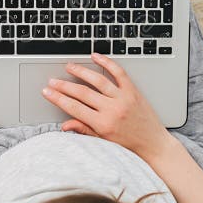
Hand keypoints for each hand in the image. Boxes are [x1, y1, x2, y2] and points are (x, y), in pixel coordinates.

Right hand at [42, 52, 177, 160]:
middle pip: (82, 93)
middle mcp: (112, 109)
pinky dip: (107, 63)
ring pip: (97, 80)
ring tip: (69, 67)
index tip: (48, 92)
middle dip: (64, 85)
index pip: (74, 108)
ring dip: (81, 72)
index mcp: (103, 124)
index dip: (58, 98)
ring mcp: (123, 98)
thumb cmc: (130, 146)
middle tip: (52, 80)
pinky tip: (96, 56)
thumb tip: (65, 126)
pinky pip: (119, 73)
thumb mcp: (103, 142)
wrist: (154, 145)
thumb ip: (84, 130)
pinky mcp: (133, 91)